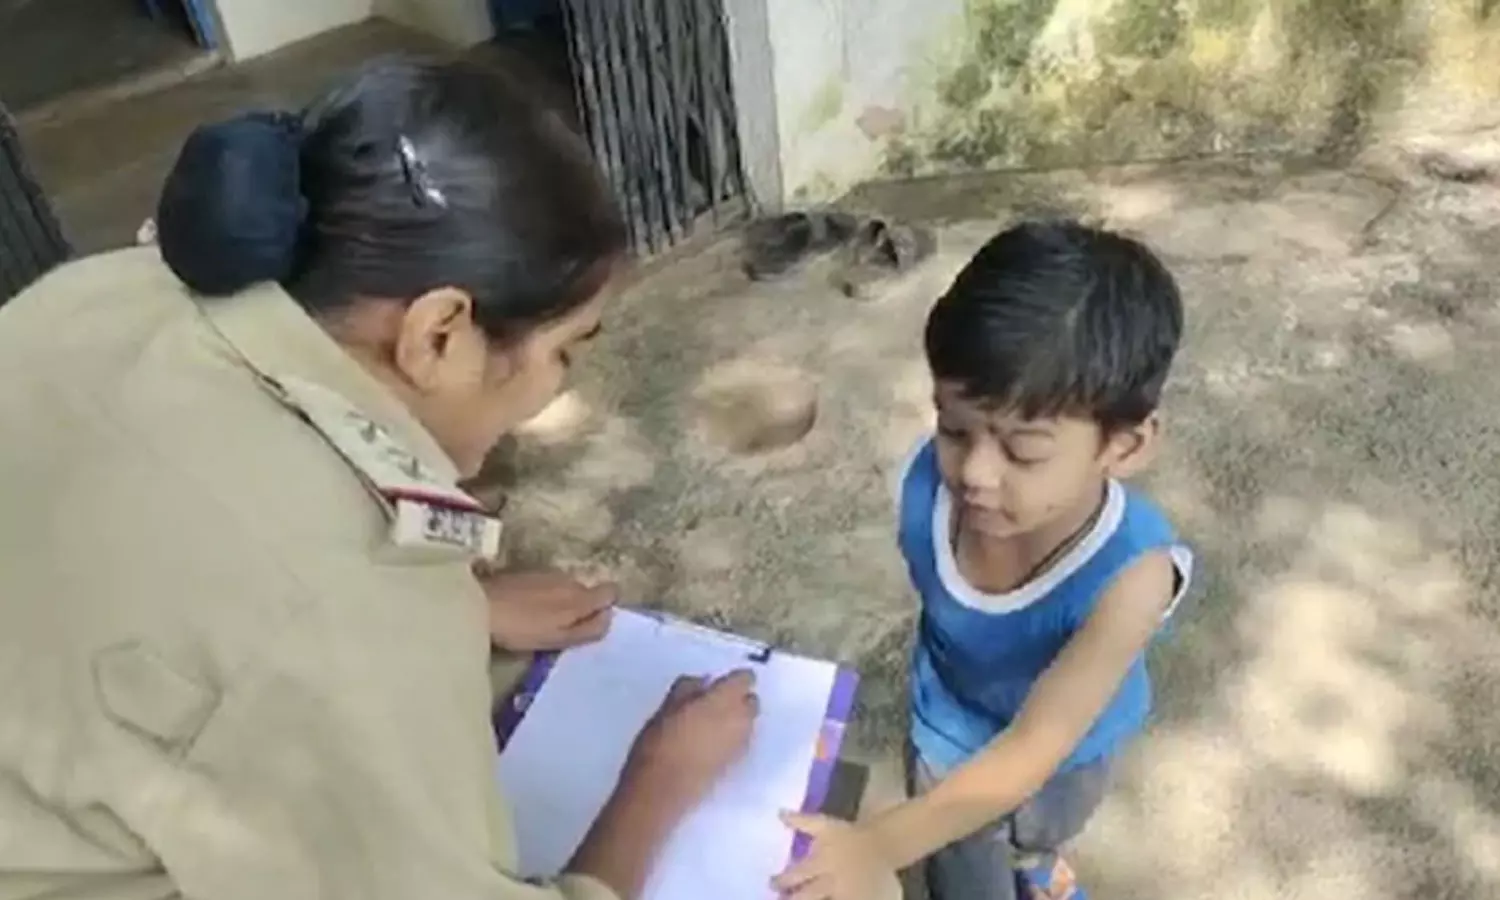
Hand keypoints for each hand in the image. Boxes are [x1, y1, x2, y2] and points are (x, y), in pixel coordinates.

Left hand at [478, 567, 614, 651]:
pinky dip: (543, 596)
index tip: (592, 623)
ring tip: (540, 621)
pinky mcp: (527, 572)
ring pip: (566, 587)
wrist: (478, 605)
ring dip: (560, 601)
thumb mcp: (558, 638)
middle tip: (562, 629)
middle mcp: (569, 579)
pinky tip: (525, 609)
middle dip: (581, 608)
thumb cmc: (521, 628)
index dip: (606, 606)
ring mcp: (547, 573)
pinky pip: (547, 584)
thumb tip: (609, 617)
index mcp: (581, 597)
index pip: (612, 591)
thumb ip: (588, 629)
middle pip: (588, 591)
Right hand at [621, 670, 759, 808]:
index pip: (745, 679)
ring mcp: (740, 745)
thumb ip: (688, 688)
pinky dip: (731, 739)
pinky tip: (710, 744)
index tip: (719, 682)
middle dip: (739, 699)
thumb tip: (703, 682)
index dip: (734, 678)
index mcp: (725, 700)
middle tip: (715, 702)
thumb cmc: (659, 743)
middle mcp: (741, 720)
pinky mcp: (735, 765)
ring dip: (736, 719)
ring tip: (710, 724)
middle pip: (751, 702)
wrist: (662, 792)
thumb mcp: (666, 707)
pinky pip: (740, 742)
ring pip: (748, 723)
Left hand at [772, 814, 898, 899]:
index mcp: (820, 862)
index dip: (781, 880)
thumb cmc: (849, 835)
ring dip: (808, 899)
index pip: (796, 875)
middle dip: (793, 898)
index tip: (771, 883)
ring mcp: (842, 892)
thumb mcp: (823, 825)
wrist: (882, 843)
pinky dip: (830, 899)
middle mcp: (829, 881)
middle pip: (807, 895)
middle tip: (781, 898)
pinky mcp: (856, 898)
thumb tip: (779, 813)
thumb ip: (800, 821)